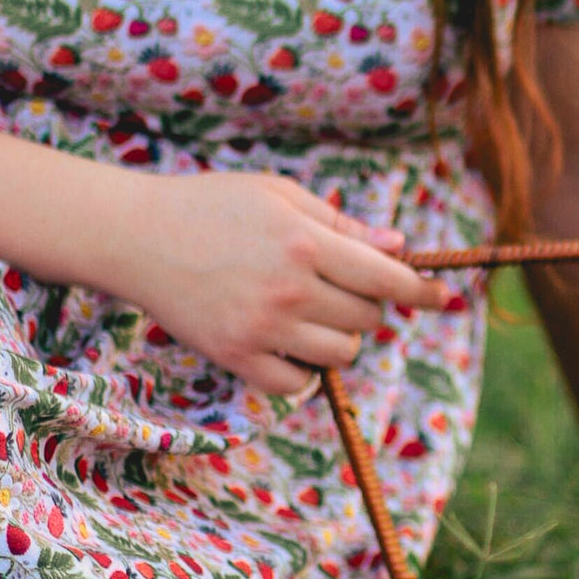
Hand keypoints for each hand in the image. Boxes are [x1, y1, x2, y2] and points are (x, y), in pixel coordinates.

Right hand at [106, 170, 449, 396]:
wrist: (136, 236)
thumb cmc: (211, 205)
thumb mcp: (279, 194)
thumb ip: (341, 223)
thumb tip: (398, 247)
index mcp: (306, 242)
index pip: (386, 278)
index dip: (421, 290)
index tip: (442, 297)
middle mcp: (290, 289)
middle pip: (368, 317)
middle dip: (367, 303)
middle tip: (337, 285)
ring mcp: (263, 328)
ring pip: (342, 352)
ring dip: (340, 337)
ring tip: (309, 312)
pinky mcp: (235, 357)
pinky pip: (298, 384)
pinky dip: (305, 371)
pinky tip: (292, 345)